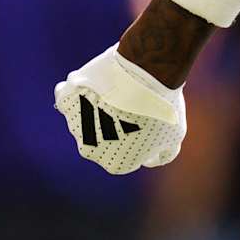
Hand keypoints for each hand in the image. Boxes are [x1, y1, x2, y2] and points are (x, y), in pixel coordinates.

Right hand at [54, 44, 186, 174]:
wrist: (145, 74)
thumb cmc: (162, 108)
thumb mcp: (173, 137)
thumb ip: (162, 154)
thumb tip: (150, 160)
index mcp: (115, 164)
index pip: (126, 155)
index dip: (137, 138)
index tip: (145, 122)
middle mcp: (90, 150)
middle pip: (102, 138)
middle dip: (113, 125)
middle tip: (130, 106)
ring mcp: (75, 125)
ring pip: (85, 118)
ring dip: (96, 108)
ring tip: (118, 92)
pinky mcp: (66, 101)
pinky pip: (70, 98)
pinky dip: (79, 92)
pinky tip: (96, 85)